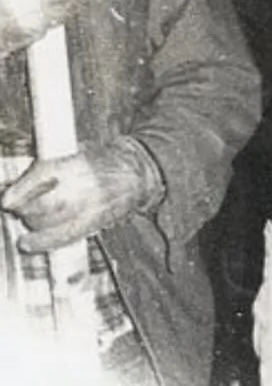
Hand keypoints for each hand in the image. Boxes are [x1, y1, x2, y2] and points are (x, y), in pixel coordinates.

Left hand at [1, 138, 161, 251]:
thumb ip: (51, 166)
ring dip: (31, 221)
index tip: (8, 198)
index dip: (18, 191)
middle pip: (38, 205)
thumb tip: (22, 181)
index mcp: (77, 164)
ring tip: (28, 217)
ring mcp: (85, 209)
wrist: (136, 173)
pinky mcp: (89, 225)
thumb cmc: (106, 160)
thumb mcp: (78, 151)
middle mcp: (80, 188)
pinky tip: (27, 242)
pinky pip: (58, 238)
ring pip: (44, 223)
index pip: (39, 179)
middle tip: (17, 205)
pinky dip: (39, 242)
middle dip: (23, 207)